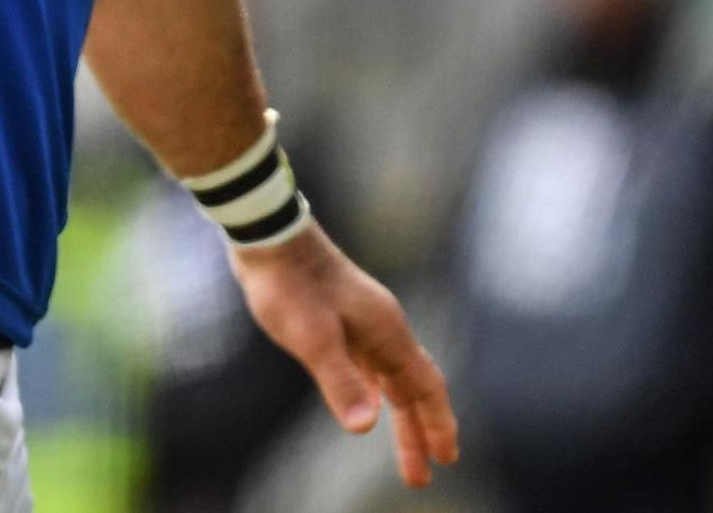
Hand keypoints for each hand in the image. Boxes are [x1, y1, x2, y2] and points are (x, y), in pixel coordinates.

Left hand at [230, 223, 458, 488]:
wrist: (265, 234)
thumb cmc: (287, 284)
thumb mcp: (312, 337)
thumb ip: (340, 380)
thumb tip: (365, 427)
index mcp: (387, 332)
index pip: (426, 386)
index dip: (438, 424)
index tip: (447, 459)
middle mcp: (382, 327)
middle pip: (411, 388)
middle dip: (418, 432)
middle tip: (420, 477)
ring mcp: (362, 321)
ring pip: (391, 378)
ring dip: (399, 415)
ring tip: (404, 452)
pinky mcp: (339, 317)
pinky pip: (370, 364)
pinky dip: (376, 390)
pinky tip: (367, 402)